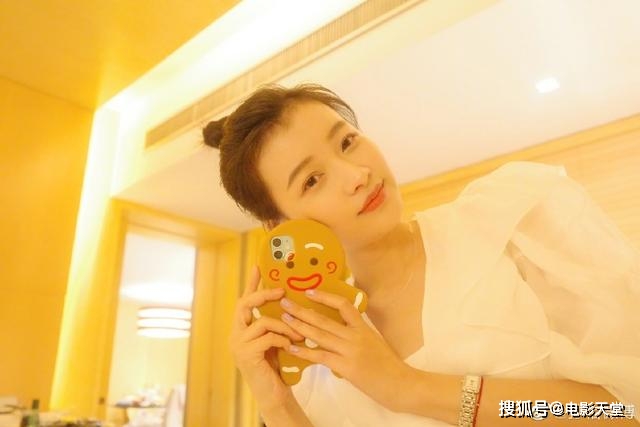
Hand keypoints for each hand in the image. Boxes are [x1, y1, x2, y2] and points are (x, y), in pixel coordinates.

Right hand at [229, 266, 303, 411]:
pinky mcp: (246, 355)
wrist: (273, 393)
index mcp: (242, 328)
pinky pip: (267, 338)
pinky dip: (282, 339)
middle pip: (245, 304)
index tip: (259, 266)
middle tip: (282, 291)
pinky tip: (291, 346)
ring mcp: (238, 345)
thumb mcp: (276, 338)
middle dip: (264, 294)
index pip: (245, 300)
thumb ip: (277, 322)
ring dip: (284, 325)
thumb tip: (291, 301)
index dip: (252, 283)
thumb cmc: (277, 365)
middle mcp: (236, 334)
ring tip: (299, 333)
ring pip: (262, 322)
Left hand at [279, 289, 410, 410]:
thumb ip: (358, 333)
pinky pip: (321, 356)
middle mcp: (355, 335)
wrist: (401, 384)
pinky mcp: (346, 367)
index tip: (309, 291)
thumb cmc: (389, 365)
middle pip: (324, 319)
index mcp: (363, 327)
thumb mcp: (374, 341)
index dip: (325, 296)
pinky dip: (304, 352)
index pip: (343, 305)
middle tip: (285, 301)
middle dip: (302, 309)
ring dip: (299, 326)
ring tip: (284, 319)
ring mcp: (350, 350)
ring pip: (320, 335)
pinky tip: (292, 348)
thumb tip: (341, 328)